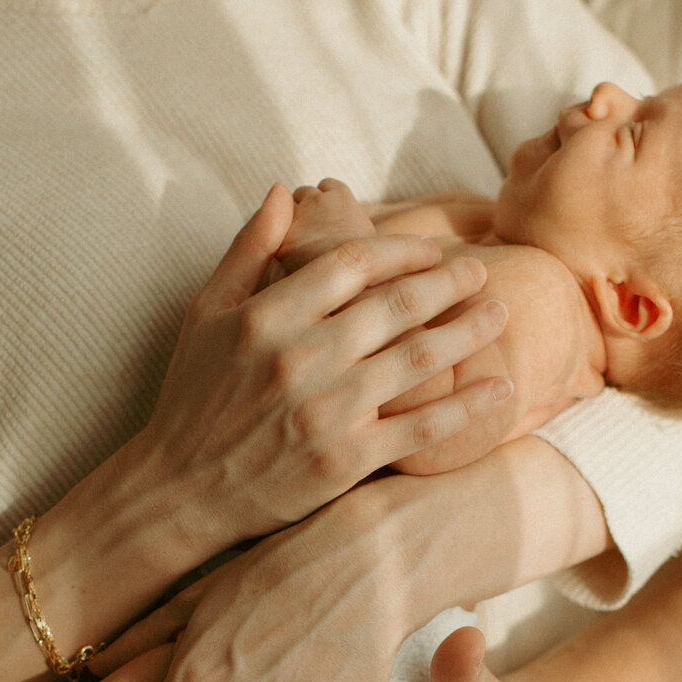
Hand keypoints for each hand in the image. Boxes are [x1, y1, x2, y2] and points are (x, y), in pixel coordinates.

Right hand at [132, 183, 510, 552]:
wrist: (182, 491)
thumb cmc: (192, 398)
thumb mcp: (204, 315)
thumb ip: (247, 251)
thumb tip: (284, 191)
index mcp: (266, 317)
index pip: (352, 264)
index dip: (401, 250)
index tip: (430, 249)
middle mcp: (299, 359)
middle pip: (396, 306)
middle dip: (448, 282)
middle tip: (480, 270)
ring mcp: (326, 412)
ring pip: (417, 360)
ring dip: (466, 332)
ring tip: (498, 313)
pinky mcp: (345, 461)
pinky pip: (420, 428)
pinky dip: (464, 407)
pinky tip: (499, 389)